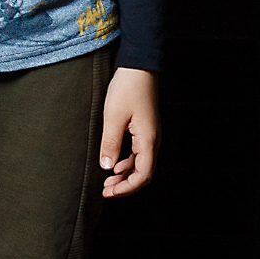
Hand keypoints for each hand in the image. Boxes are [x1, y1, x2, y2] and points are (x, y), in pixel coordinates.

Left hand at [99, 66, 159, 196]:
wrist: (139, 66)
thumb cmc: (127, 88)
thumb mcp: (113, 116)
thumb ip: (110, 143)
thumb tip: (107, 167)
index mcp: (148, 140)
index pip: (143, 175)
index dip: (127, 188)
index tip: (110, 192)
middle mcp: (153, 140)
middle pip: (144, 172)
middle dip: (126, 185)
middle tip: (106, 191)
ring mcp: (150, 134)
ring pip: (141, 163)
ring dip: (125, 175)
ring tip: (108, 181)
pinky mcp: (145, 128)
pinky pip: (139, 152)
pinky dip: (127, 162)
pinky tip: (115, 164)